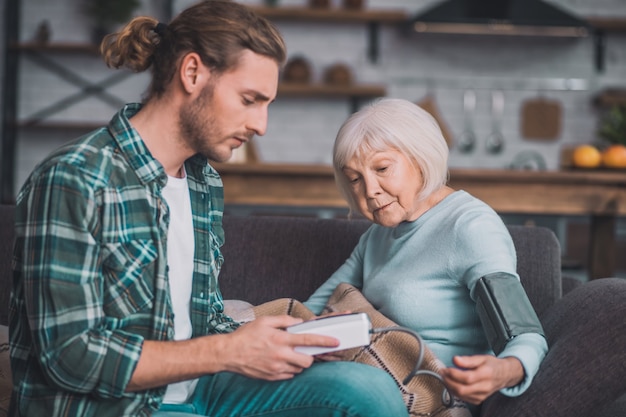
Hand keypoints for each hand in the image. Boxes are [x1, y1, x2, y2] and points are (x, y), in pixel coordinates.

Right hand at [223, 315, 338, 380]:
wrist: (228, 354)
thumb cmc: (245, 335)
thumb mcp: (264, 321)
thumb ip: (284, 320)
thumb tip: (298, 322)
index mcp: (280, 339)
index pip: (308, 340)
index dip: (324, 341)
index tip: (336, 342)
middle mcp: (280, 355)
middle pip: (307, 361)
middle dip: (311, 357)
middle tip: (305, 352)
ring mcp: (276, 368)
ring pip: (299, 369)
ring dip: (299, 363)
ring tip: (289, 354)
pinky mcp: (272, 377)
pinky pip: (288, 375)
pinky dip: (289, 369)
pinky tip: (281, 361)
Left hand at [440, 355, 523, 404]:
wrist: (504, 375)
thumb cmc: (491, 365)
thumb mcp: (482, 358)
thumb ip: (468, 360)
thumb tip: (455, 359)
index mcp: (486, 374)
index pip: (467, 378)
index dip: (453, 374)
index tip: (445, 368)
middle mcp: (485, 387)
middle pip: (462, 389)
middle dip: (449, 381)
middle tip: (442, 373)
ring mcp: (482, 396)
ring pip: (461, 395)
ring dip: (450, 386)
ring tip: (445, 377)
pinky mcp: (479, 400)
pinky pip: (463, 398)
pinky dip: (455, 391)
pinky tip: (452, 384)